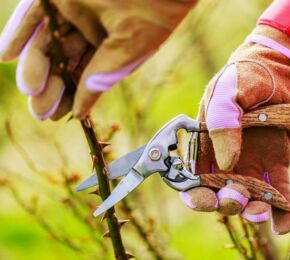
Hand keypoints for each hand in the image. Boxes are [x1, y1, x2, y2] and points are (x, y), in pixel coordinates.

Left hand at [0, 0, 195, 119]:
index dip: (72, 95)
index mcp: (113, 43)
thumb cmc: (155, 10)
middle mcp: (91, 26)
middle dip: (52, 86)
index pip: (87, 73)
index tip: (59, 116)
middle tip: (40, 110)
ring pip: (48, 41)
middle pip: (64, 60)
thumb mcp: (130, 49)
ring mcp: (74, 7)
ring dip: (35, 66)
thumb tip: (81, 111)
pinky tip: (8, 56)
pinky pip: (34, 13)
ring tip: (30, 90)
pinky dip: (20, 33)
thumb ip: (103, 77)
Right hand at [179, 25, 289, 233]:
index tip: (206, 199)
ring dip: (252, 211)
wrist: (278, 70)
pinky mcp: (276, 164)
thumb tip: (226, 162)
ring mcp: (251, 164)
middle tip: (236, 198)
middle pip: (219, 194)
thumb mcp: (228, 90)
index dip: (196, 195)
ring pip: (248, 197)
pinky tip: (282, 223)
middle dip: (225, 204)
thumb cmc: (245, 77)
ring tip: (261, 210)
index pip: (193, 179)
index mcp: (205, 145)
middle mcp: (225, 160)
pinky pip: (278, 192)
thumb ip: (221, 120)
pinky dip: (281, 211)